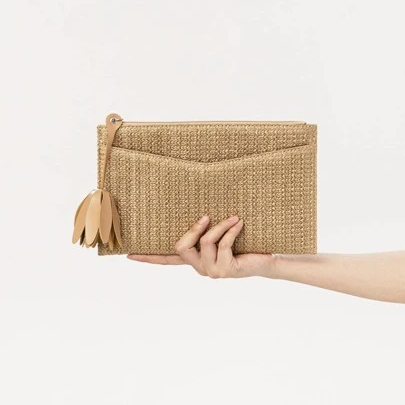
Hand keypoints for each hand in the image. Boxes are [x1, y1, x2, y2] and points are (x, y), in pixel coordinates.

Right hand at [127, 215, 277, 278]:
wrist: (266, 260)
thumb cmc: (245, 243)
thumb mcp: (221, 233)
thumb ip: (207, 227)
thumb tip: (198, 206)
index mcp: (195, 259)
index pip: (166, 259)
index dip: (148, 257)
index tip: (129, 254)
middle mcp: (200, 267)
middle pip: (180, 246)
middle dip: (193, 228)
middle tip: (205, 215)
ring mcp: (211, 271)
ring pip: (205, 242)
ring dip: (219, 226)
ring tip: (235, 217)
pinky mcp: (225, 270)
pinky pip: (223, 243)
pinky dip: (231, 230)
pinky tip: (239, 223)